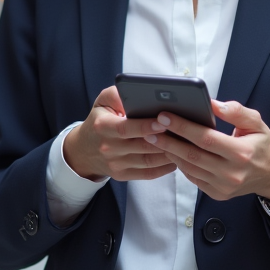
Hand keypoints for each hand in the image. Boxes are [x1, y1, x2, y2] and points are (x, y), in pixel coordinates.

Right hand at [62, 87, 176, 181]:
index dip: (146, 126)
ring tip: (185, 143)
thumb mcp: (102, 101)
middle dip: (165, 139)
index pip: (126, 128)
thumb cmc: (100, 120)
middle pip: (142, 145)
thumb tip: (134, 93)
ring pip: (148, 161)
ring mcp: (116, 164)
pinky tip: (177, 158)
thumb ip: (116, 94)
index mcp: (103, 127)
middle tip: (184, 131)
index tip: (164, 121)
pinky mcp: (123, 175)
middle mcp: (108, 147)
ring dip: (169, 153)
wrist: (84, 150)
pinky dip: (165, 167)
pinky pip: (148, 173)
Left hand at [145, 100, 269, 202]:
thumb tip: (211, 103)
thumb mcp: (256, 122)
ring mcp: (223, 186)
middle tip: (151, 128)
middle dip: (169, 141)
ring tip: (156, 138)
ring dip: (170, 153)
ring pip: (189, 168)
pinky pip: (193, 178)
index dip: (183, 127)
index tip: (165, 116)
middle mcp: (231, 173)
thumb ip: (235, 111)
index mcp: (241, 153)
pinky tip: (172, 152)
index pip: (205, 138)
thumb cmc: (262, 144)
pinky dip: (181, 164)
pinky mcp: (217, 194)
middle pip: (192, 155)